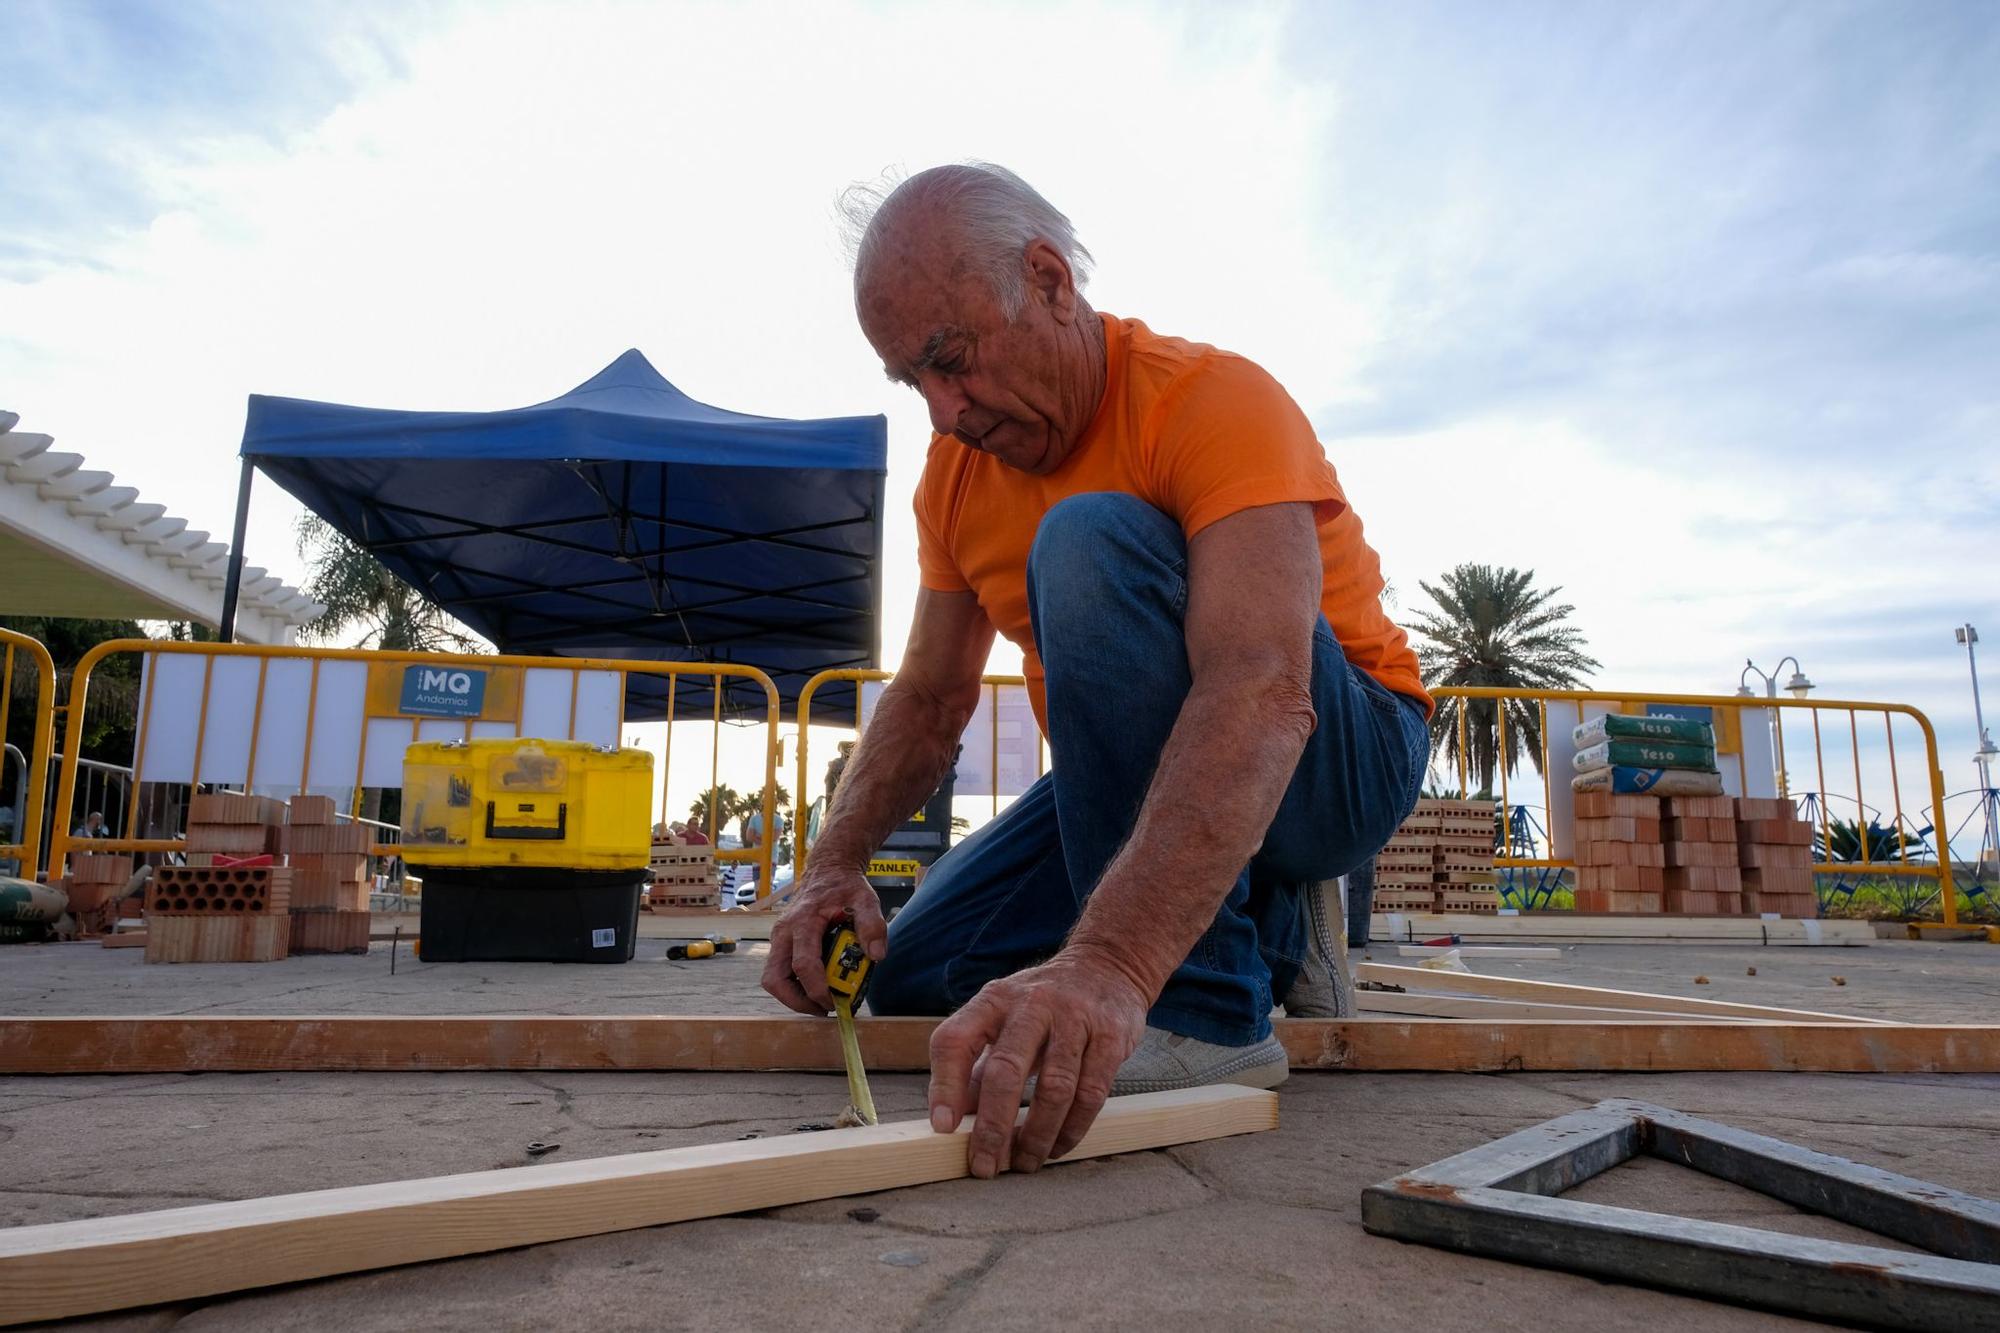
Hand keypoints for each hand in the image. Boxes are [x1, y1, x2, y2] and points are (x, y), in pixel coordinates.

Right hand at [761, 861, 886, 1014]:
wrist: (827, 870)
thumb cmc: (844, 885)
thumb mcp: (866, 898)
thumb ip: (873, 925)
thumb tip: (876, 956)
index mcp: (803, 920)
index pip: (803, 963)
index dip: (817, 989)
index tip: (834, 1003)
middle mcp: (784, 931)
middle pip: (774, 978)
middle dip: (796, 1001)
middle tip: (823, 1009)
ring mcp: (779, 938)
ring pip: (772, 978)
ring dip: (793, 997)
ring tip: (821, 1003)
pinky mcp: (781, 944)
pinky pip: (779, 972)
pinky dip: (794, 987)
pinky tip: (816, 988)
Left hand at [927, 949, 1148, 1177]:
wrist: (1106, 966)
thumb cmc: (1043, 1005)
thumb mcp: (1002, 1020)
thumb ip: (978, 1067)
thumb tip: (952, 1122)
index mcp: (993, 1000)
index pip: (955, 1040)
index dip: (944, 1087)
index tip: (943, 1129)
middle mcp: (1031, 1005)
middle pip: (1006, 1071)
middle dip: (993, 1127)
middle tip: (986, 1166)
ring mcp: (1074, 1018)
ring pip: (1054, 1089)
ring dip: (1036, 1135)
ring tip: (1024, 1162)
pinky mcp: (1110, 1036)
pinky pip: (1091, 1093)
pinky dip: (1072, 1129)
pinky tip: (1058, 1146)